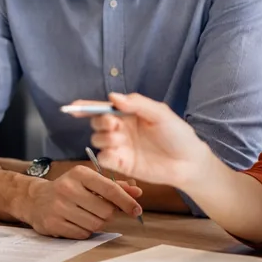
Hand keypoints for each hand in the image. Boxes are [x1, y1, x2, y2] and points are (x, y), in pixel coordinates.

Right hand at [18, 165, 142, 239]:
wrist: (35, 199)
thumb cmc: (68, 189)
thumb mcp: (88, 182)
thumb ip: (114, 186)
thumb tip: (137, 192)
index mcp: (79, 174)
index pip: (110, 189)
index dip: (126, 201)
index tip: (137, 210)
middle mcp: (68, 188)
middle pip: (106, 211)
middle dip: (108, 214)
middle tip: (99, 211)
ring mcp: (58, 207)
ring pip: (95, 225)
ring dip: (96, 224)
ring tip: (85, 215)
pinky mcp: (53, 223)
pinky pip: (82, 234)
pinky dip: (84, 231)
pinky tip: (75, 222)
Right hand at [73, 93, 213, 188]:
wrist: (189, 162)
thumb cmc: (177, 134)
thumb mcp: (160, 113)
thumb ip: (137, 104)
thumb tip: (112, 97)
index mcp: (128, 114)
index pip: (102, 108)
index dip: (86, 107)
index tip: (73, 107)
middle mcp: (121, 129)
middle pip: (97, 123)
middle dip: (100, 122)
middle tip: (114, 124)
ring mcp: (121, 147)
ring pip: (98, 140)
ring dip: (104, 137)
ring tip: (120, 140)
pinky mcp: (122, 164)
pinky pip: (104, 158)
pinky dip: (106, 155)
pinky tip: (117, 154)